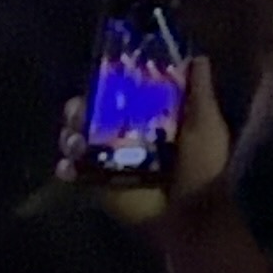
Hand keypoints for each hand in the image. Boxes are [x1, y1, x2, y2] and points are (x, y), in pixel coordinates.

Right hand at [70, 54, 232, 225]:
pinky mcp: (97, 182)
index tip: (98, 73)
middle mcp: (123, 131)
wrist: (192, 216)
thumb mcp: (205, 126)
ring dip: (70, 134)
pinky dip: (67, 166)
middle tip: (78, 110)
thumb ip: (199, 93)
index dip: (104, 79)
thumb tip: (199, 55)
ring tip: (76, 142)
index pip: (118, 89)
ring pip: (76, 137)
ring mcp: (107, 158)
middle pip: (89, 111)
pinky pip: (74, 169)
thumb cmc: (203, 168)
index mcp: (147, 114)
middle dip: (77, 108)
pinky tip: (69, 166)